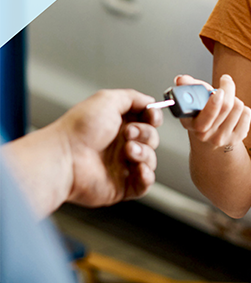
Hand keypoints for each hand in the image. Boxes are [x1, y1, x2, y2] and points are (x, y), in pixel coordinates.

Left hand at [55, 89, 162, 206]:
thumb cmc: (79, 130)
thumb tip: (151, 102)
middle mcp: (121, 144)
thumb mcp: (107, 100)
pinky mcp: (122, 185)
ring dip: (145, 153)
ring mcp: (122, 165)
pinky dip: (146, 176)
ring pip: (151, 159)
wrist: (65, 158)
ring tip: (128, 151)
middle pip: (152, 138)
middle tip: (128, 134)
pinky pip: (145, 183)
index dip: (153, 118)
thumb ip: (133, 97)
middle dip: (146, 134)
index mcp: (118, 124)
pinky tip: (138, 168)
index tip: (151, 117)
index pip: (148, 120)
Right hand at [175, 74, 250, 151]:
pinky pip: (246, 114)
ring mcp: (221, 138)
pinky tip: (234, 112)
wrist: (209, 134)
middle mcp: (205, 134)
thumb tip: (181, 79)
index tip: (219, 92)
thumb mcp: (193, 99)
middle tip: (225, 81)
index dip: (214, 103)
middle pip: (226, 106)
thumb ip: (188, 87)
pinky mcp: (236, 139)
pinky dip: (243, 108)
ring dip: (234, 99)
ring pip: (238, 107)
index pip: (205, 115)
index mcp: (190, 123)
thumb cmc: (202, 111)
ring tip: (227, 101)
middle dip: (228, 89)